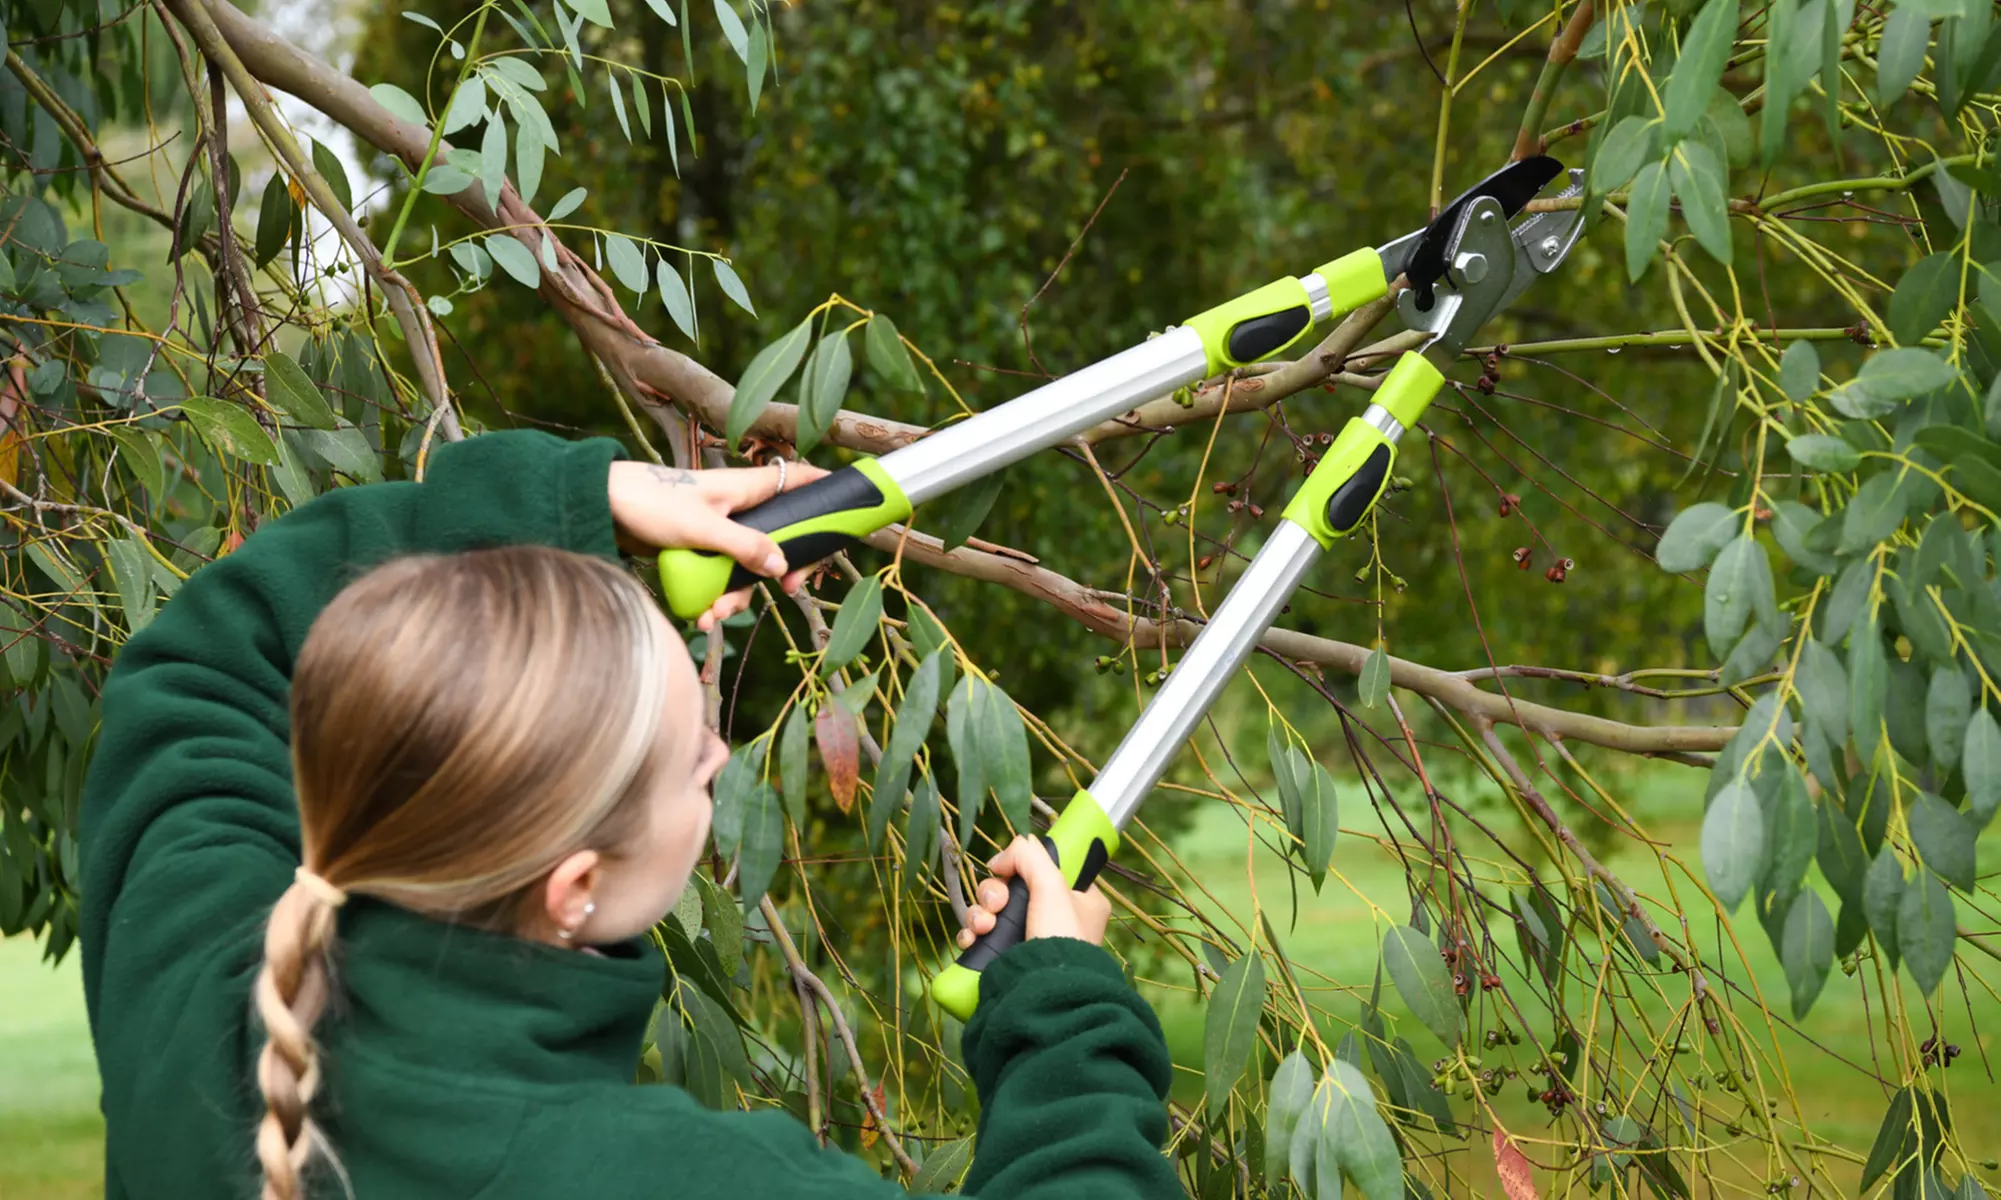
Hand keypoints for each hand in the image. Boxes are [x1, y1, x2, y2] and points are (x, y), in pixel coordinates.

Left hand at [607, 460, 827, 629]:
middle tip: (786, 590)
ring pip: (749, 567)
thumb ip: (745, 547)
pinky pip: (721, 579)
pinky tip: (700, 615)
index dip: (824, 488)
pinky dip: (715, 599)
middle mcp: (739, 508)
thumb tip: (782, 567)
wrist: (603, 508)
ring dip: (737, 596)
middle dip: (781, 569)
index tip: (847, 506)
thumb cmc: (651, 503)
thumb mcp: (703, 528)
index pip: (797, 480)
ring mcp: (720, 532)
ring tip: (714, 614)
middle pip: (781, 537)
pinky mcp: (701, 552)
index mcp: (745, 488)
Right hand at [955, 835, 1109, 949]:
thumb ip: (1030, 857)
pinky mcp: (1004, 959)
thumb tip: (1009, 851)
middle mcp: (1054, 920)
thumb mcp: (1052, 885)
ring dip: (979, 913)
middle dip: (993, 893)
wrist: (1046, 994)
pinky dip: (971, 935)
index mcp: (1078, 902)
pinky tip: (972, 939)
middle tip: (997, 904)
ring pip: (991, 912)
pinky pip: (980, 937)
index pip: (1044, 870)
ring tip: (984, 927)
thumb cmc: (1062, 940)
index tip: (1006, 870)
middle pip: (1010, 889)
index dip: (1021, 867)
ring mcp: (1028, 940)